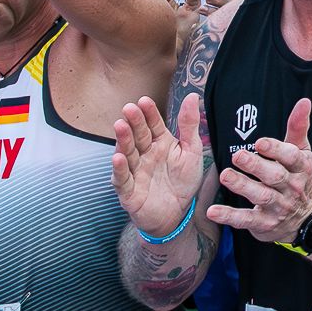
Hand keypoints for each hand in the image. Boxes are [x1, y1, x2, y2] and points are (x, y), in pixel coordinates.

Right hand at [112, 94, 209, 239]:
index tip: (145, 101)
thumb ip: (190, 125)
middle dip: (134, 122)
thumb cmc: (183, 181)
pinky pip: (122, 179)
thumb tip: (193, 96)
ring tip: (120, 126)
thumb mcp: (192, 151)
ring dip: (123, 140)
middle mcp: (144, 155)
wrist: (178, 214)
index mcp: (160, 143)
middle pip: (138, 136)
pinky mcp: (128, 191)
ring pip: (127, 153)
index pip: (153, 125)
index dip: (149, 113)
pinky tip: (118, 158)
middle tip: (129, 109)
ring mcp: (134, 171)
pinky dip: (119, 169)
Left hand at [208, 99, 311, 245]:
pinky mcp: (263, 223)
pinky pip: (246, 219)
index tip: (259, 142)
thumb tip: (304, 101)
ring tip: (225, 176)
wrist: (306, 218)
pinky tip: (213, 211)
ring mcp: (278, 207)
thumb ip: (298, 127)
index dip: (276, 150)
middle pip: (275, 177)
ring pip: (261, 196)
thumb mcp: (302, 152)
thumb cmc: (298, 177)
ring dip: (242, 186)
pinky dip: (229, 216)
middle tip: (237, 156)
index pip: (291, 158)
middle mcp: (292, 188)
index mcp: (301, 167)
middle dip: (256, 166)